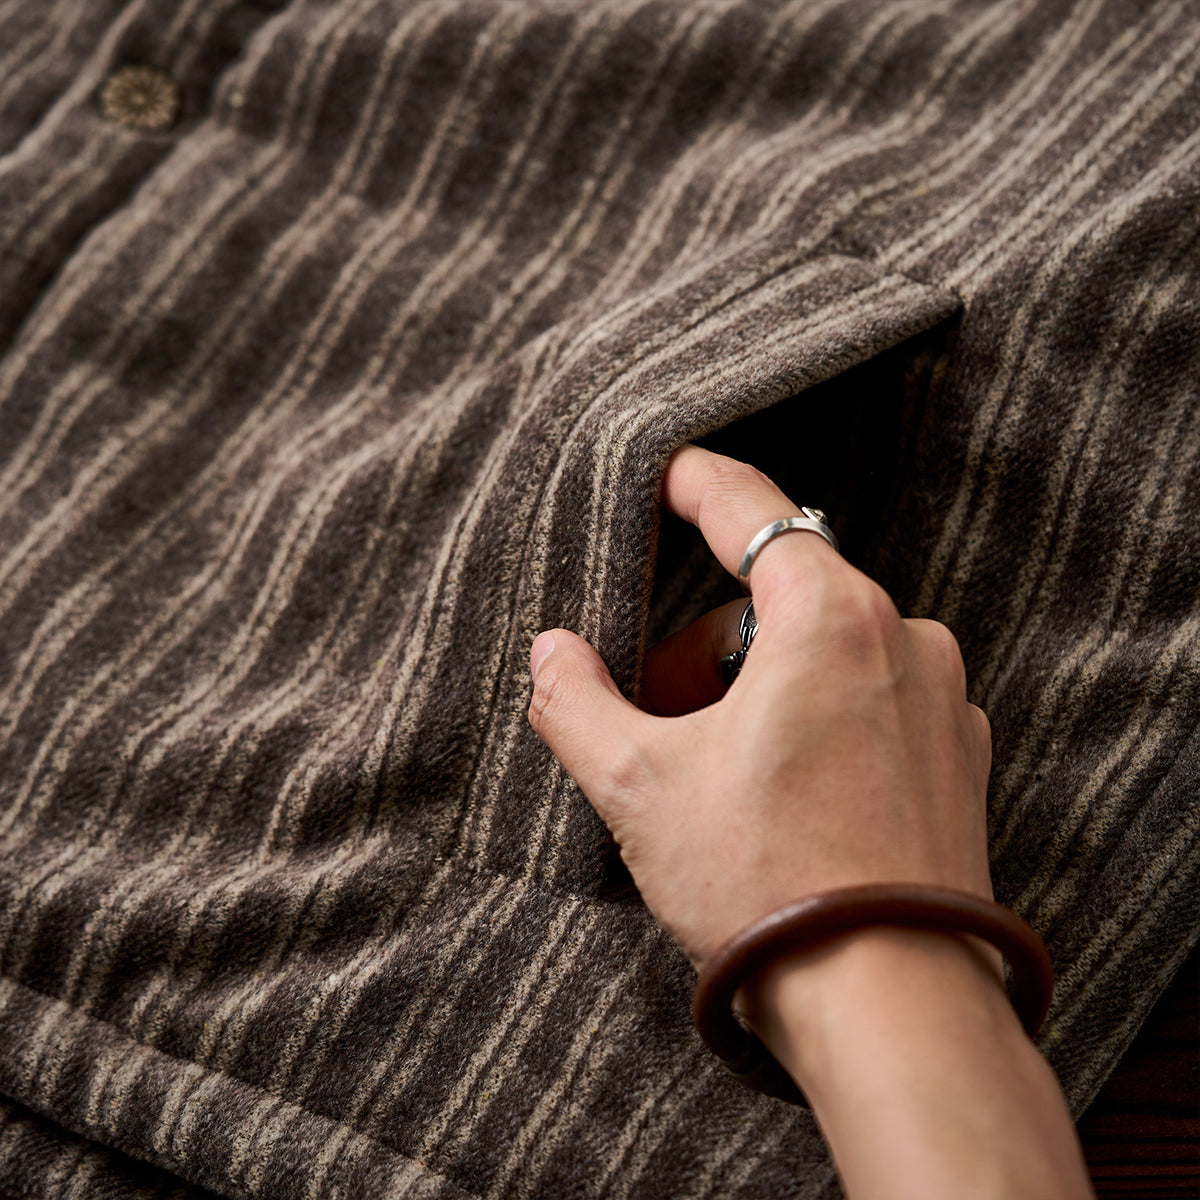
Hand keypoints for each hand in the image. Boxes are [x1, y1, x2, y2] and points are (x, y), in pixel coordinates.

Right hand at [527, 444, 993, 971]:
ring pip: (828, 652)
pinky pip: (874, 701)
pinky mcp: (959, 759)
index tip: (666, 471)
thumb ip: (577, 700)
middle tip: (663, 708)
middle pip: (783, 595)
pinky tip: (786, 794)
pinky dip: (820, 719)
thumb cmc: (766, 882)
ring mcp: (943, 700)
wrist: (888, 1004)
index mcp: (831, 616)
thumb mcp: (638, 785)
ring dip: (764, 683)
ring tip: (720, 766)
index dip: (696, 481)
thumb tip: (550, 653)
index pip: (751, 508)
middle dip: (712, 638)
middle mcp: (905, 639)